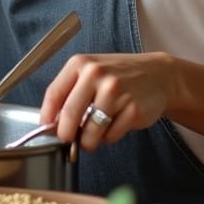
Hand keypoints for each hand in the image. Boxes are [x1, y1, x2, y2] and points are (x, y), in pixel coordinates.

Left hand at [39, 52, 173, 151]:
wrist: (157, 74)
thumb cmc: (118, 75)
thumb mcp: (90, 72)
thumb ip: (70, 92)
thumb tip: (51, 122)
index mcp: (80, 64)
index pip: (54, 93)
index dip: (47, 116)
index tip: (45, 129)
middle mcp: (96, 74)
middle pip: (70, 114)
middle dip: (65, 134)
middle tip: (68, 140)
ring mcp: (115, 91)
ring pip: (90, 130)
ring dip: (88, 140)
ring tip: (94, 134)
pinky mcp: (132, 109)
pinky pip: (111, 136)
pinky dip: (109, 137)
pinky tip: (114, 125)